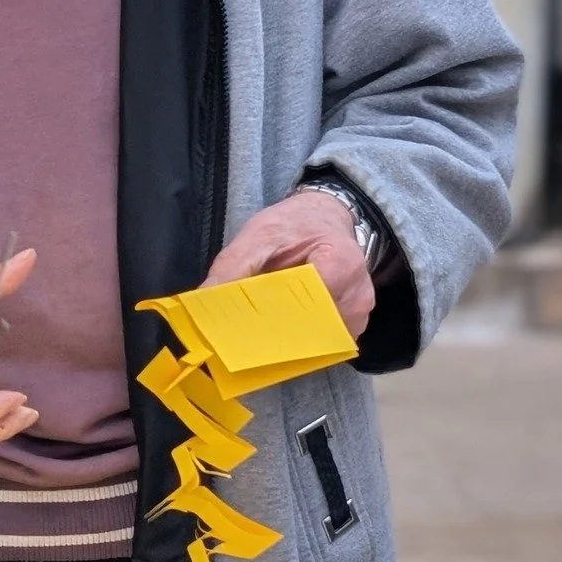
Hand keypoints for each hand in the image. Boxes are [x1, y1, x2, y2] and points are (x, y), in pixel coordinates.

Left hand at [203, 192, 374, 337]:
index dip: (271, 319)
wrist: (325, 218)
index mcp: (340, 263)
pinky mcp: (353, 325)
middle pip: (312, 331)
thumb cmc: (294, 225)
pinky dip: (300, 340)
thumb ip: (233, 267)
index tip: (240, 328)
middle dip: (276, 337)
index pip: (307, 307)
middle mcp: (357, 295)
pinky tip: (279, 330)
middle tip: (241, 337)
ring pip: (317, 342)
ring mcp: (359, 314)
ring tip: (259, 332)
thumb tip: (203, 300)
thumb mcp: (259, 235)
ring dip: (288, 341)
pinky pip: (323, 343)